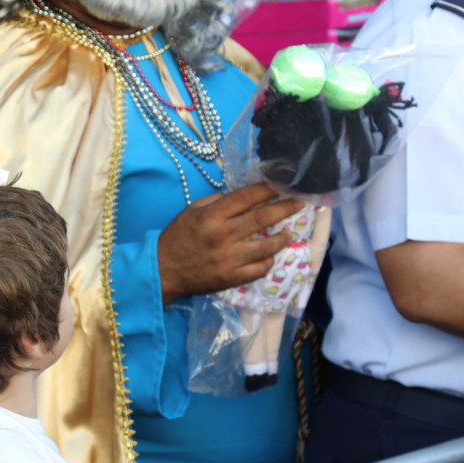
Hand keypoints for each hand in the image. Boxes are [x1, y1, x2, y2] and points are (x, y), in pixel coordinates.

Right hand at [156, 183, 304, 304]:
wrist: (164, 271)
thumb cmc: (177, 237)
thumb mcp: (191, 211)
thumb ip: (217, 201)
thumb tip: (244, 195)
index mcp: (212, 216)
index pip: (246, 197)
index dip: (267, 189)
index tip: (282, 184)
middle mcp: (223, 236)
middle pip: (262, 218)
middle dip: (285, 208)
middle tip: (299, 202)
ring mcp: (229, 259)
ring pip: (266, 246)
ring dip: (282, 237)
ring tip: (288, 232)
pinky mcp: (232, 278)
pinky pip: (260, 268)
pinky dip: (269, 260)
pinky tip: (271, 254)